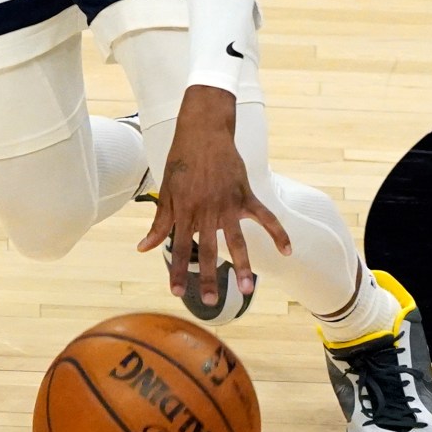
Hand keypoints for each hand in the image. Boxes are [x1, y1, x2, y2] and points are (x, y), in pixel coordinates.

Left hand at [136, 85, 288, 310]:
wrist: (204, 130)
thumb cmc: (181, 160)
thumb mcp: (166, 190)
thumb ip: (159, 222)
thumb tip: (144, 248)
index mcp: (184, 210)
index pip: (178, 247)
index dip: (177, 271)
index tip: (176, 293)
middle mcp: (206, 210)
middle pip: (207, 249)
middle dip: (208, 277)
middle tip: (210, 301)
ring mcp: (228, 203)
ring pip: (236, 240)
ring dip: (242, 265)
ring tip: (247, 289)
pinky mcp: (246, 194)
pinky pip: (265, 216)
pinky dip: (278, 232)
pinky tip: (288, 250)